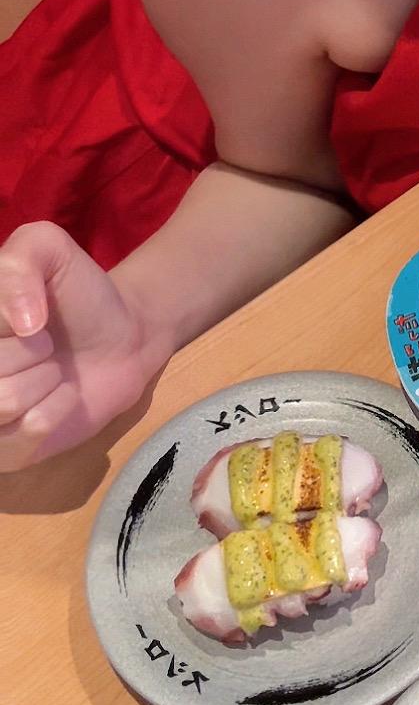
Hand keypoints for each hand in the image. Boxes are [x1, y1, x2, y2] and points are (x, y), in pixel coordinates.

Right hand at [0, 223, 154, 470]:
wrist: (120, 338)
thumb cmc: (75, 295)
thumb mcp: (46, 249)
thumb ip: (20, 263)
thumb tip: (23, 321)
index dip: (9, 318)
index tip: (30, 316)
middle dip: (30, 350)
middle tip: (43, 345)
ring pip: (3, 401)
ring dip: (44, 378)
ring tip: (50, 370)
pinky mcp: (5, 454)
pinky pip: (30, 430)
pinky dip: (59, 406)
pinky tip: (61, 396)